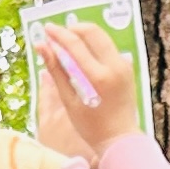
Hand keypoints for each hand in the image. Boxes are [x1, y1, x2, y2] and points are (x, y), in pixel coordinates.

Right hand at [32, 24, 138, 159]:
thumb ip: (56, 70)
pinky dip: (95, 44)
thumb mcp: (69, 100)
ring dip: (84, 34)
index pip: (76, 44)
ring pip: (103, 36)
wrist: (120, 139)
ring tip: (68, 41)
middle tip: (58, 34)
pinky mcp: (128, 68)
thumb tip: (41, 46)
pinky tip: (83, 52)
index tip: (47, 28)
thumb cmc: (91, 126)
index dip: (59, 34)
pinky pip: (110, 47)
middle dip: (73, 29)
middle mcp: (115, 67)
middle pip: (92, 32)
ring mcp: (124, 66)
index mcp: (99, 77)